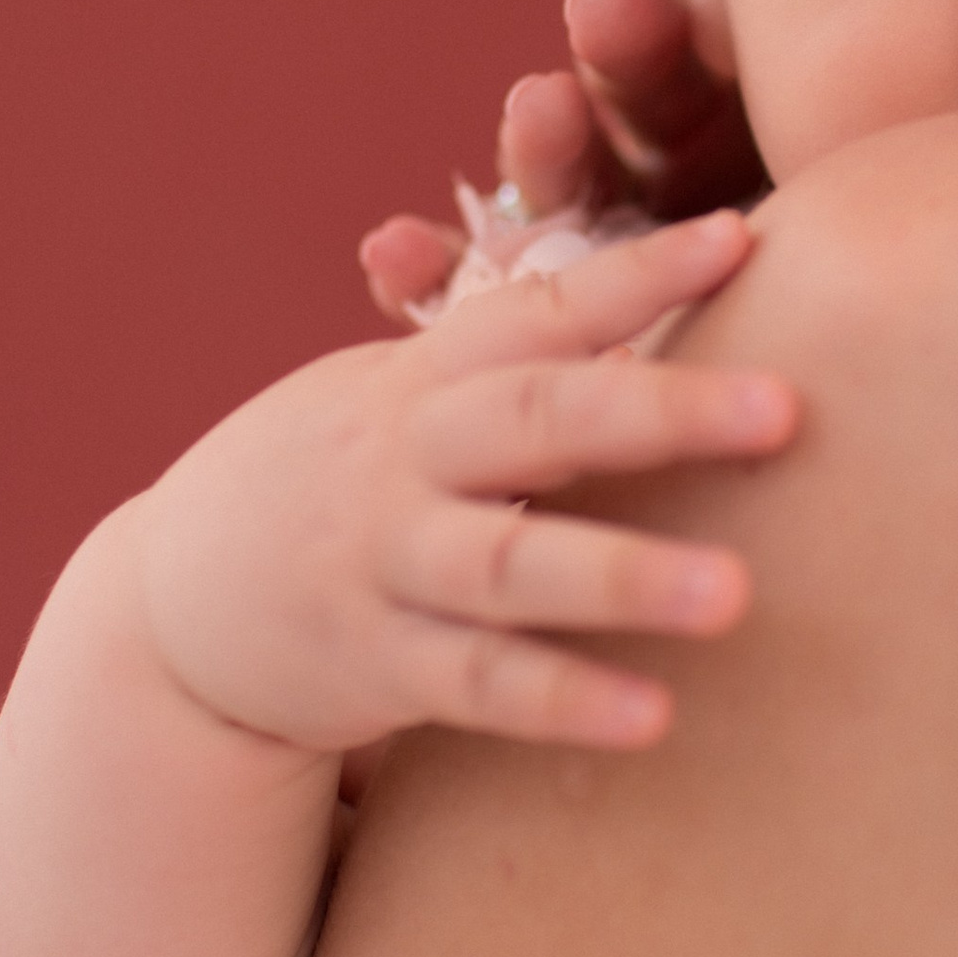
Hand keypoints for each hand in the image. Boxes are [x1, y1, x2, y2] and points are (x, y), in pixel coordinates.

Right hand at [137, 212, 794, 755]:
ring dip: (622, 576)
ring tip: (734, 594)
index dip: (641, 272)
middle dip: (662, 411)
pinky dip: (562, 699)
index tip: (744, 240)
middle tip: (784, 409)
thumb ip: (526, 354)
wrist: (173, 603)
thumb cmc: (345, 474)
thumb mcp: (407, 395)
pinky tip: (655, 716)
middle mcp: (406, 456)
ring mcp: (385, 561)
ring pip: (509, 564)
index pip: (544, 308)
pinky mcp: (376, 665)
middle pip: (537, 418)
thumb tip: (690, 283)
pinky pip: (478, 685)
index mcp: (430, 374)